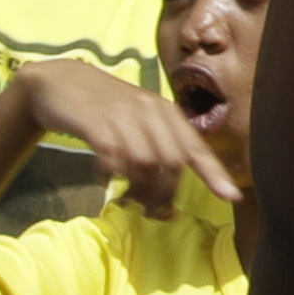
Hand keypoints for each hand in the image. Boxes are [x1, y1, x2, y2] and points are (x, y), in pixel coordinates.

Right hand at [12, 56, 242, 216]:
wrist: (60, 82)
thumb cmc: (105, 109)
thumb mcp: (139, 123)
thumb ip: (156, 155)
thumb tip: (167, 207)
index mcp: (166, 113)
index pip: (196, 148)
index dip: (215, 174)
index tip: (232, 196)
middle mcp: (150, 111)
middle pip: (172, 163)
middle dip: (164, 194)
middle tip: (151, 212)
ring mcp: (123, 114)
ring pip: (144, 163)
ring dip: (138, 189)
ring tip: (127, 198)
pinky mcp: (95, 120)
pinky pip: (112, 155)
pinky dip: (110, 173)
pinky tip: (103, 178)